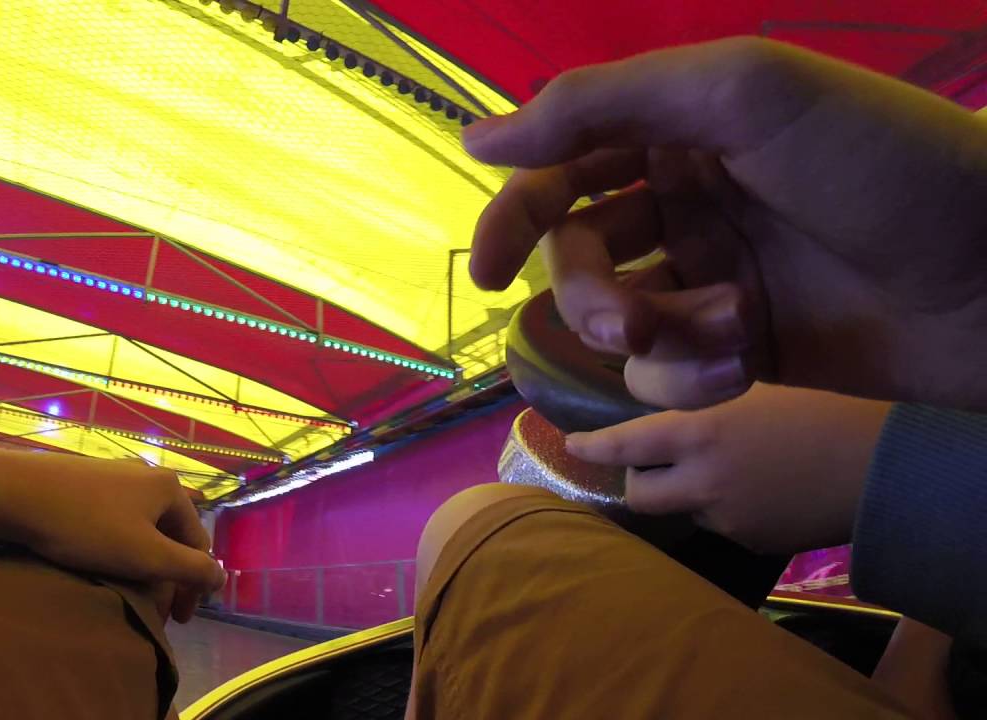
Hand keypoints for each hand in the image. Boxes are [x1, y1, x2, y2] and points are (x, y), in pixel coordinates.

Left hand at [1, 458, 223, 622]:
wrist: (15, 492)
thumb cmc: (87, 527)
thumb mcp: (146, 556)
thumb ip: (190, 569)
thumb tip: (221, 577)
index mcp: (171, 489)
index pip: (198, 544)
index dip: (193, 587)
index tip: (178, 621)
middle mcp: (149, 476)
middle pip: (170, 537)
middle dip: (165, 578)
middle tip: (153, 613)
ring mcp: (116, 477)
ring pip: (142, 530)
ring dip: (141, 566)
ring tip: (126, 592)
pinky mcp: (87, 483)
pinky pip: (116, 521)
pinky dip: (119, 548)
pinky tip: (101, 564)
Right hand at [466, 37, 986, 409]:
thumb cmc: (875, 162)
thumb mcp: (739, 90)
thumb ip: (598, 103)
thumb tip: (475, 139)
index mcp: (679, 131)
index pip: (562, 168)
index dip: (513, 214)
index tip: (485, 269)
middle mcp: (684, 203)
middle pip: (576, 257)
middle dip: (586, 296)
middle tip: (625, 322)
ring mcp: (710, 280)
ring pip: (616, 325)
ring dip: (652, 337)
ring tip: (728, 330)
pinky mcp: (737, 353)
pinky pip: (669, 376)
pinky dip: (693, 376)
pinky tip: (748, 362)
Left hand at [564, 383, 889, 552]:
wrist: (883, 466)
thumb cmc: (822, 408)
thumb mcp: (752, 389)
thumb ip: (703, 402)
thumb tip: (669, 405)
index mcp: (698, 435)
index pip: (624, 446)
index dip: (593, 447)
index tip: (571, 444)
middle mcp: (702, 483)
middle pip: (639, 494)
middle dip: (637, 479)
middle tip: (652, 463)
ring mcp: (726, 519)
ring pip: (682, 510)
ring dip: (685, 493)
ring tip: (725, 468)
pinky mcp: (752, 542)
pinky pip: (720, 524)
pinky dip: (723, 508)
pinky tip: (758, 488)